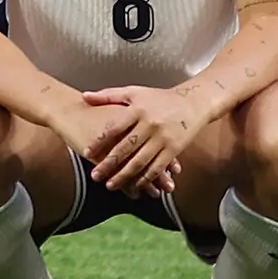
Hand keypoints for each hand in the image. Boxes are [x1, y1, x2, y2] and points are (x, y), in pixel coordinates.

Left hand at [78, 84, 198, 194]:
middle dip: (109, 164)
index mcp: (137, 110)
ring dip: (125, 176)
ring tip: (111, 185)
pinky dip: (146, 178)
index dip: (100, 142)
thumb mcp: (134, 92)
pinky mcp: (174, 149)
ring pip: (140, 161)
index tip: (87, 153)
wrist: (192, 102)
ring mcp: (163, 138)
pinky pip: (158, 167)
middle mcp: (149, 124)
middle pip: (125, 148)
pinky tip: (136, 185)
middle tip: (95, 176)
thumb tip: (85, 96)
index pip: (114, 128)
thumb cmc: (159, 98)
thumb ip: (108, 95)